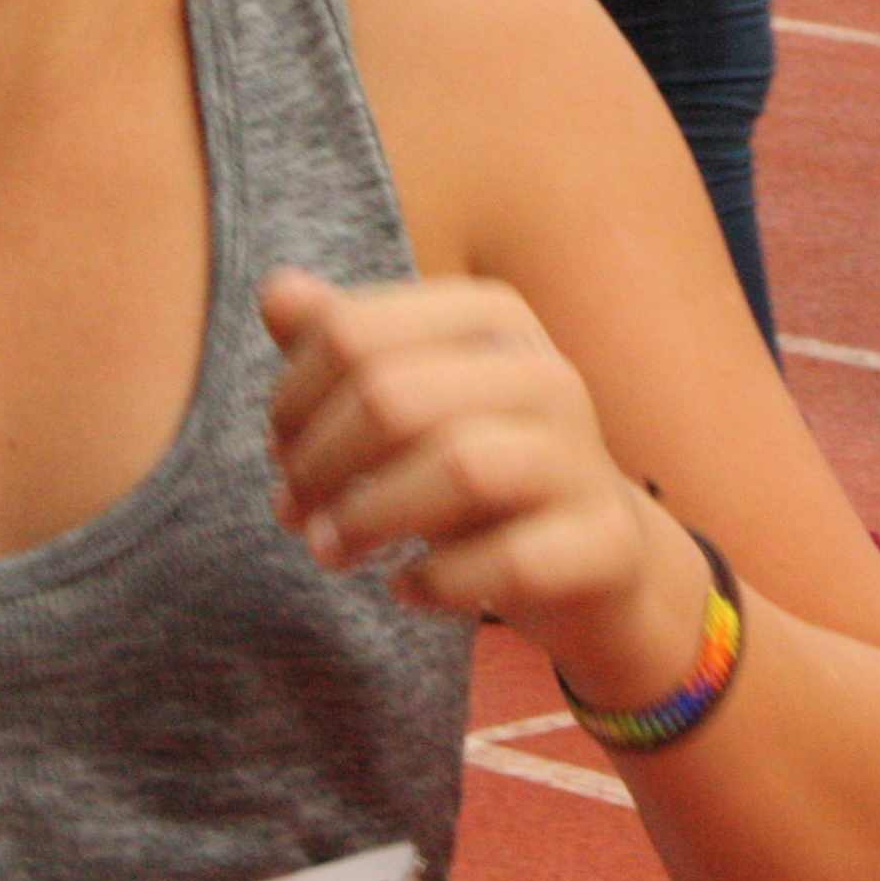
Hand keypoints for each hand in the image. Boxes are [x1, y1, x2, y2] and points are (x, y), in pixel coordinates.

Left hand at [261, 269, 704, 698]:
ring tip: (330, 551)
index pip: (352, 332)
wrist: (591, 552)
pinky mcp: (603, 540)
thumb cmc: (477, 463)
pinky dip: (438, 581)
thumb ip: (341, 346)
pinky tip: (405, 587)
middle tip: (292, 512)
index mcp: (490, 315)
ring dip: (369, 518)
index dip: (293, 398)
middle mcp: (544, 372)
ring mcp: (582, 456)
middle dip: (319, 463)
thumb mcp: (406, 397)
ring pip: (459, 467)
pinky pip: (510, 561)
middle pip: (393, 397)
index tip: (280, 450)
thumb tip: (276, 293)